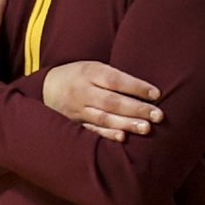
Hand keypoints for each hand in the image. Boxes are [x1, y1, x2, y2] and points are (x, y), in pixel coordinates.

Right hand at [43, 60, 162, 141]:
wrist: (46, 89)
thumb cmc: (79, 76)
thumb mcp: (93, 67)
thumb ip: (115, 77)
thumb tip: (147, 90)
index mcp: (89, 72)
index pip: (115, 80)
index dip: (136, 87)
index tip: (156, 94)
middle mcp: (83, 91)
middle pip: (112, 101)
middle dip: (137, 109)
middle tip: (158, 116)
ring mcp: (78, 109)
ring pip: (104, 117)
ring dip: (127, 124)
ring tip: (146, 128)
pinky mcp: (75, 124)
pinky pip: (93, 130)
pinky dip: (108, 134)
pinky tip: (123, 137)